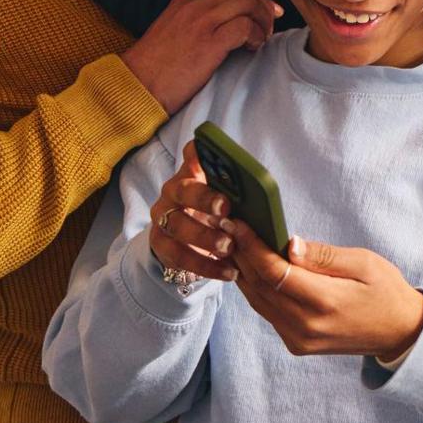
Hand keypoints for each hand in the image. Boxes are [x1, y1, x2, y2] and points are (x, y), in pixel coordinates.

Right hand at [120, 0, 282, 114]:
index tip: (267, 15)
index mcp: (186, 1)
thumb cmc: (155, 68)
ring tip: (261, 40)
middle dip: (264, 8)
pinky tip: (252, 48)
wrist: (135, 85)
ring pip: (248, 4)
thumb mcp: (174, 32)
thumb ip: (198, 22)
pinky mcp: (208, 43)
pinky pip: (245, 27)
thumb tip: (229, 25)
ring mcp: (201, 22)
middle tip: (269, 28)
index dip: (256, 0)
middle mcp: (195, 6)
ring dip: (263, 22)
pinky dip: (256, 36)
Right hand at [147, 143, 237, 281]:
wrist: (184, 239)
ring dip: (204, 237)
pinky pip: (179, 256)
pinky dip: (205, 265)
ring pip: (177, 225)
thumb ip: (238, 192)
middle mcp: (173, 191)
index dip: (201, 152)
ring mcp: (163, 217)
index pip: (193, 154)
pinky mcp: (159, 244)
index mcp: (193, 172)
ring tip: (229, 247)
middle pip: (183, 190)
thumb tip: (262, 192)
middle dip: (204, 198)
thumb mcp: (227, 198)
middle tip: (226, 209)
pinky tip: (228, 271)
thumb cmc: (215, 212)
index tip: (212, 152)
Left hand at [223, 225, 422, 359]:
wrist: (399, 332)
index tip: (237, 223)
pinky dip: (256, 288)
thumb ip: (324, 256)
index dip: (251, 246)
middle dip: (240, 254)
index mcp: (325, 302)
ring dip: (243, 271)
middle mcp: (306, 325)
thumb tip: (289, 244)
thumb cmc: (385, 291)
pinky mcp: (296, 343)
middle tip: (226, 227)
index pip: (274, 272)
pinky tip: (252, 268)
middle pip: (259, 286)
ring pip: (257, 301)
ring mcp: (298, 338)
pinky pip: (267, 312)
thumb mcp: (364, 263)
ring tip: (232, 243)